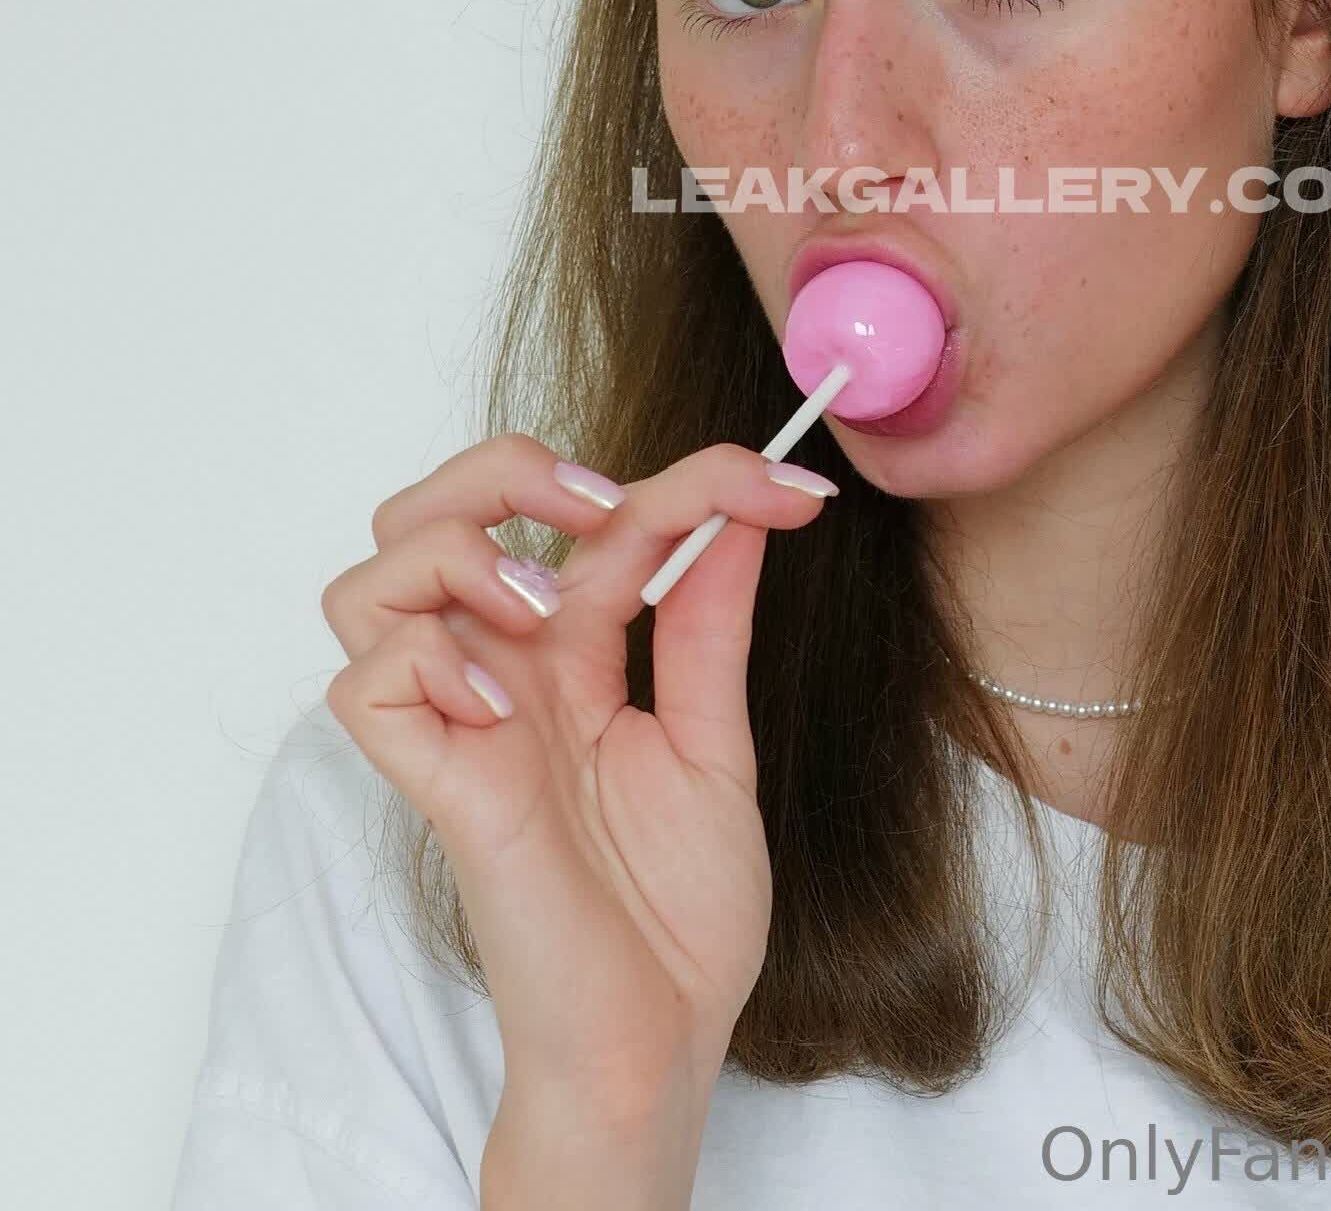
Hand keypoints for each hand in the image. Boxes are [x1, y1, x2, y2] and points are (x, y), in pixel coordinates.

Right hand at [321, 434, 832, 1114]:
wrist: (664, 1038)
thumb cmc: (679, 911)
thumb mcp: (715, 740)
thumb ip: (712, 626)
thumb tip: (744, 510)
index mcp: (574, 657)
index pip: (593, 522)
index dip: (691, 479)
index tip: (786, 485)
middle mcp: (504, 675)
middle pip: (428, 513)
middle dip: (505, 469)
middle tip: (604, 507)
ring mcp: (462, 728)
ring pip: (367, 580)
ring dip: (452, 553)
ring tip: (543, 603)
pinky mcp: (440, 788)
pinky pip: (366, 685)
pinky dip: (426, 658)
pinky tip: (505, 696)